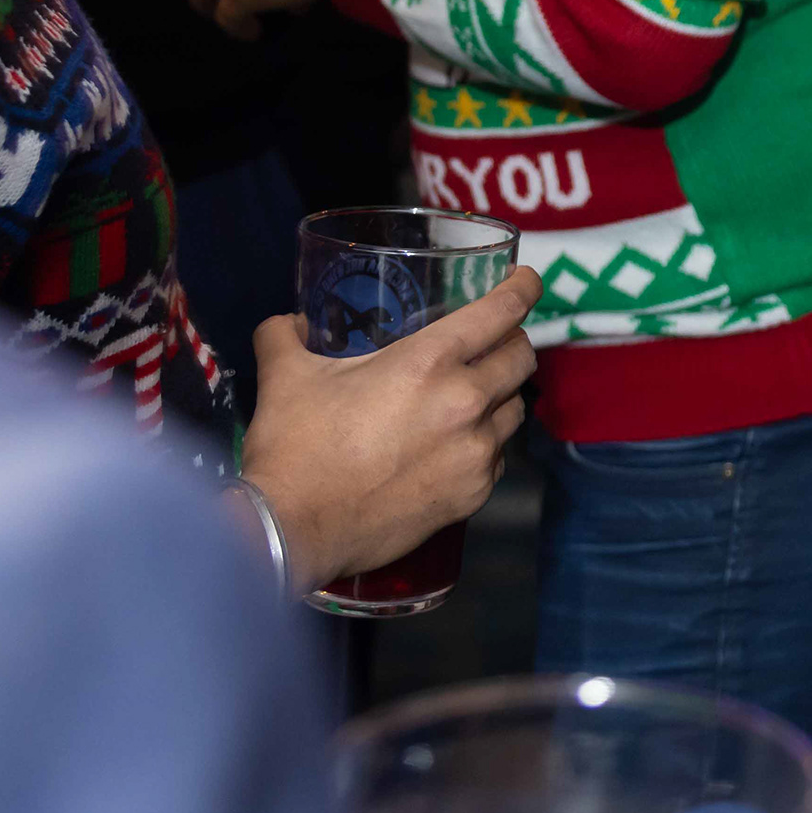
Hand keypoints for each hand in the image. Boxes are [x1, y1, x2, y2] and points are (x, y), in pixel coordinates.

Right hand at [240, 268, 540, 591]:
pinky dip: (485, 445)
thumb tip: (290, 321)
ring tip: (471, 397)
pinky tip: (454, 448)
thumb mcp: (286, 378)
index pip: (502, 310)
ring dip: (501, 395)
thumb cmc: (294, 448)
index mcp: (430, 361)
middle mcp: (467, 402)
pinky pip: (498, 457)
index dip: (522, 288)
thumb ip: (286, 336)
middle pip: (522, 357)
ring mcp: (476, 452)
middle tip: (490, 343)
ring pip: (516, 408)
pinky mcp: (474, 494)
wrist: (293, 531)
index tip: (526, 280)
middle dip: (512, 343)